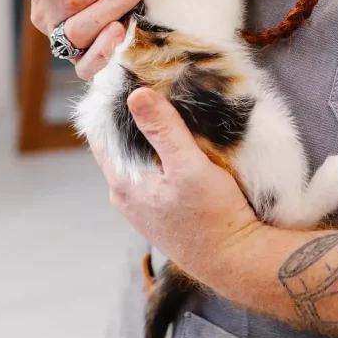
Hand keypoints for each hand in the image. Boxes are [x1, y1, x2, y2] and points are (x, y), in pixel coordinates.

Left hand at [97, 87, 261, 286]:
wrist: (237, 262)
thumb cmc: (214, 218)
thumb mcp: (190, 167)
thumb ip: (163, 131)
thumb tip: (135, 94)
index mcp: (124, 183)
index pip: (100, 133)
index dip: (108, 104)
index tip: (122, 76)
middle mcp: (126, 196)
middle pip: (118, 144)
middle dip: (129, 115)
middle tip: (149, 81)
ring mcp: (142, 206)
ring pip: (136, 158)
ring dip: (146, 134)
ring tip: (165, 103)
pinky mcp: (161, 210)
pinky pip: (151, 172)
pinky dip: (158, 152)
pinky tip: (178, 140)